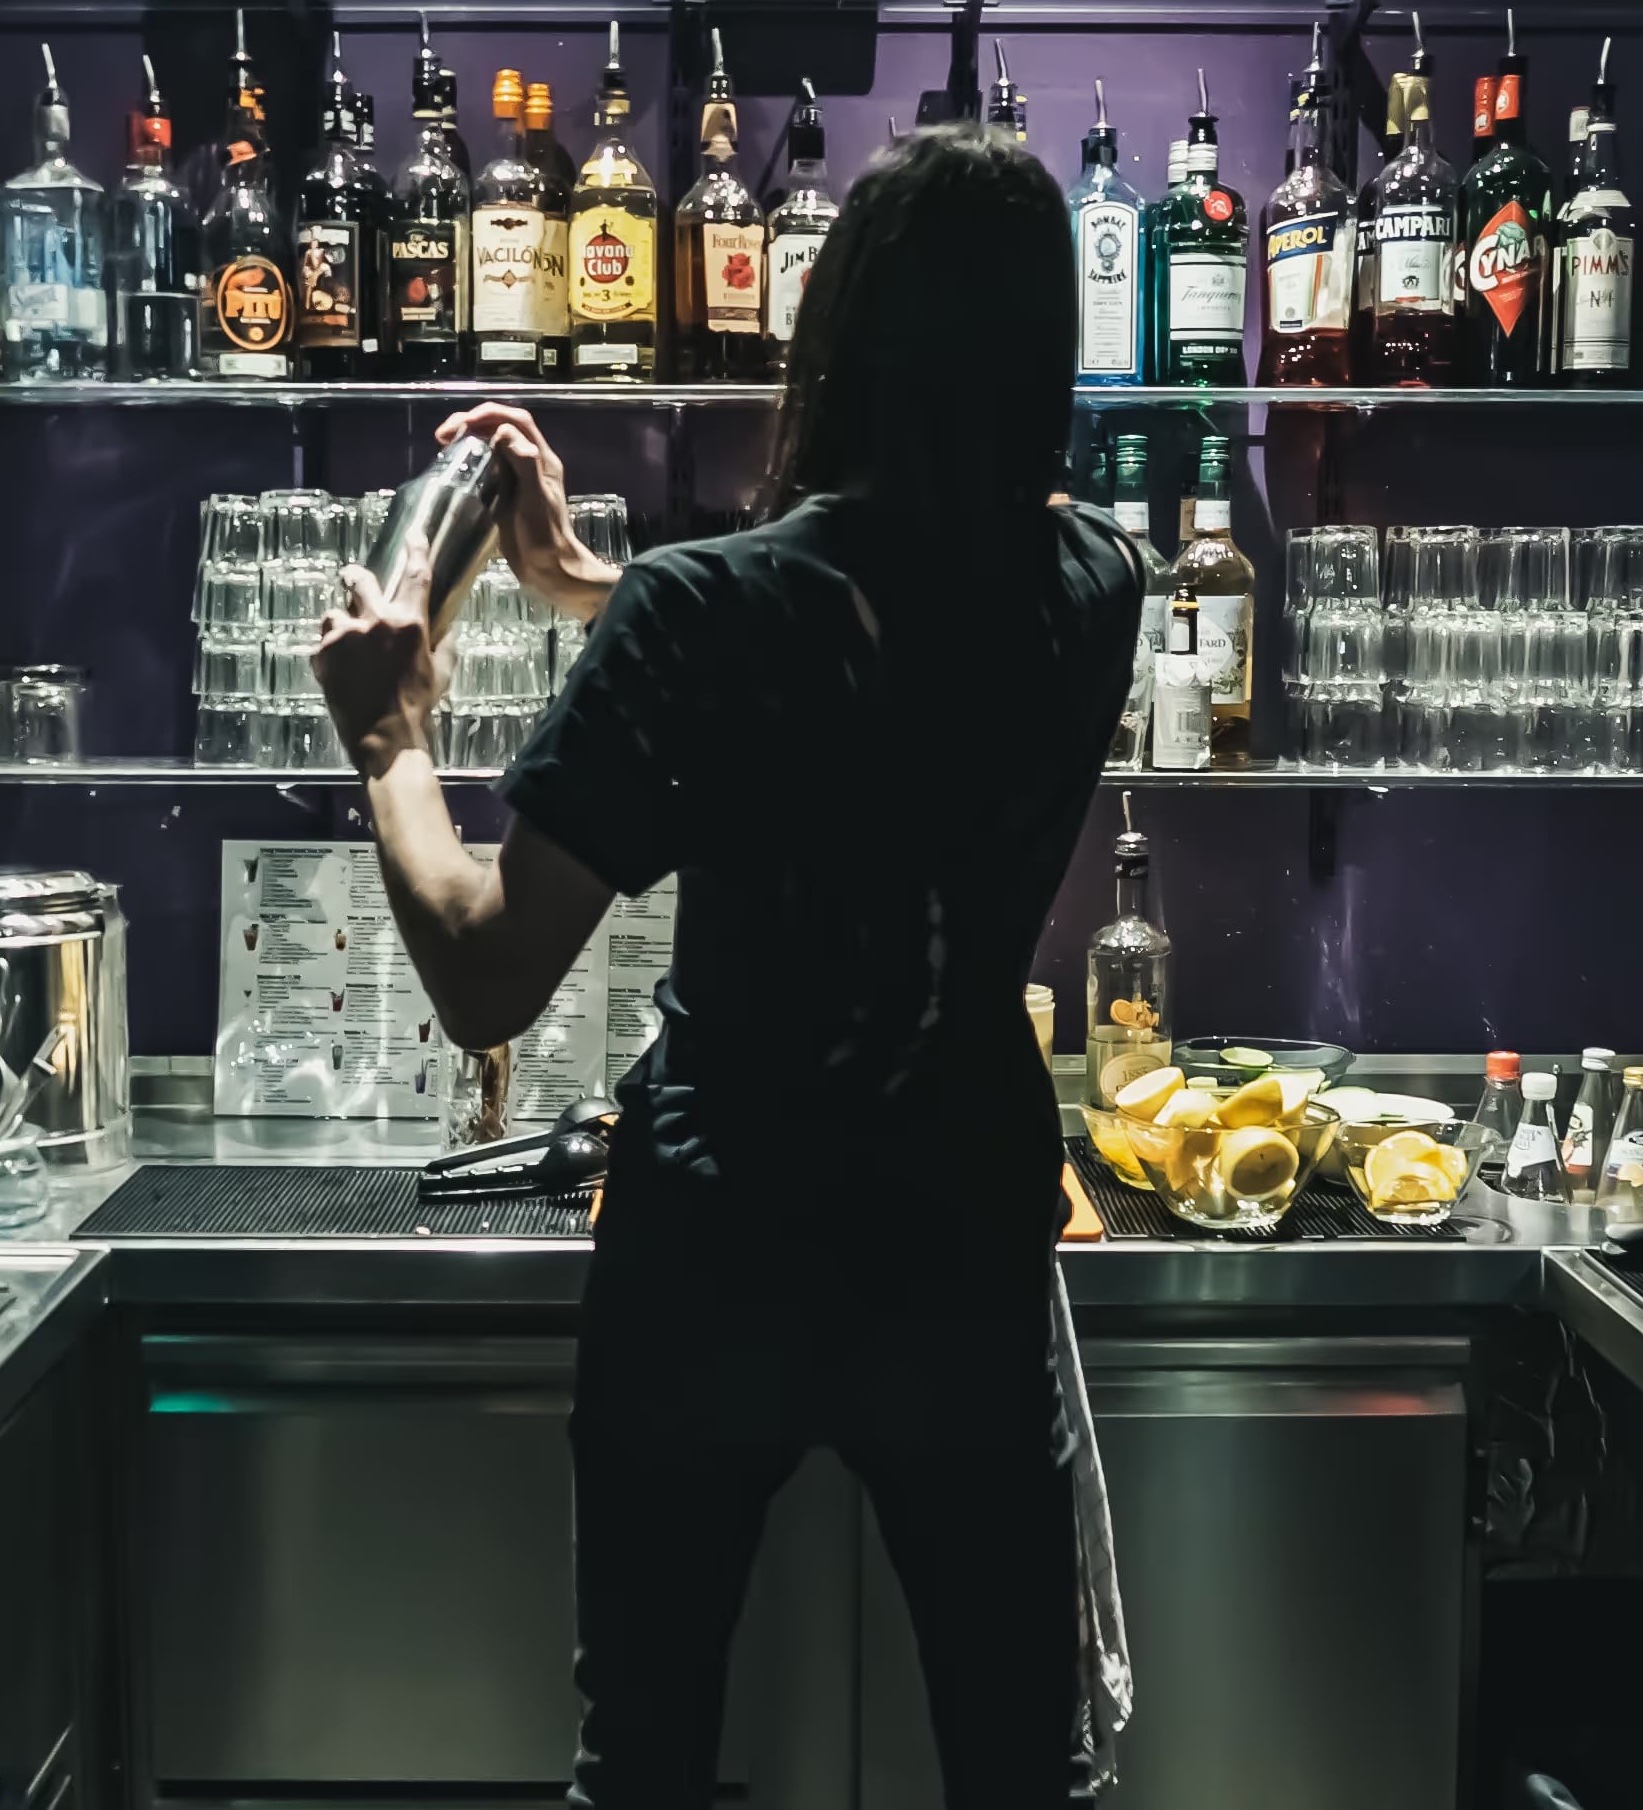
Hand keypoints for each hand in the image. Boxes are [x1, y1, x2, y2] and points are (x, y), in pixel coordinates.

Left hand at [313, 534, 454, 778]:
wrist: (384, 738)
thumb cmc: (417, 707)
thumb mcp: (442, 673)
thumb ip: (443, 644)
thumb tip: (445, 629)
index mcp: (409, 623)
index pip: (416, 574)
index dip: (416, 549)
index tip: (414, 534)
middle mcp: (375, 621)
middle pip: (360, 580)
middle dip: (357, 577)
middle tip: (355, 580)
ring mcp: (345, 636)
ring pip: (335, 612)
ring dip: (341, 624)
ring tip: (348, 646)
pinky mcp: (322, 653)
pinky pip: (323, 641)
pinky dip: (331, 651)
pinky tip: (341, 670)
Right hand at [435, 403, 620, 622]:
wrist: (550, 570)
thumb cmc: (545, 537)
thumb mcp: (535, 498)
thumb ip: (524, 463)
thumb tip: (502, 432)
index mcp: (541, 459)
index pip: (517, 420)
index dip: (489, 414)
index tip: (462, 424)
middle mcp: (531, 463)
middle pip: (502, 427)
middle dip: (473, 422)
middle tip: (443, 435)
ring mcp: (518, 478)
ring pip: (493, 445)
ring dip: (469, 438)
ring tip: (444, 444)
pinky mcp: (507, 494)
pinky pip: (488, 466)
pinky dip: (470, 459)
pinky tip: (455, 467)